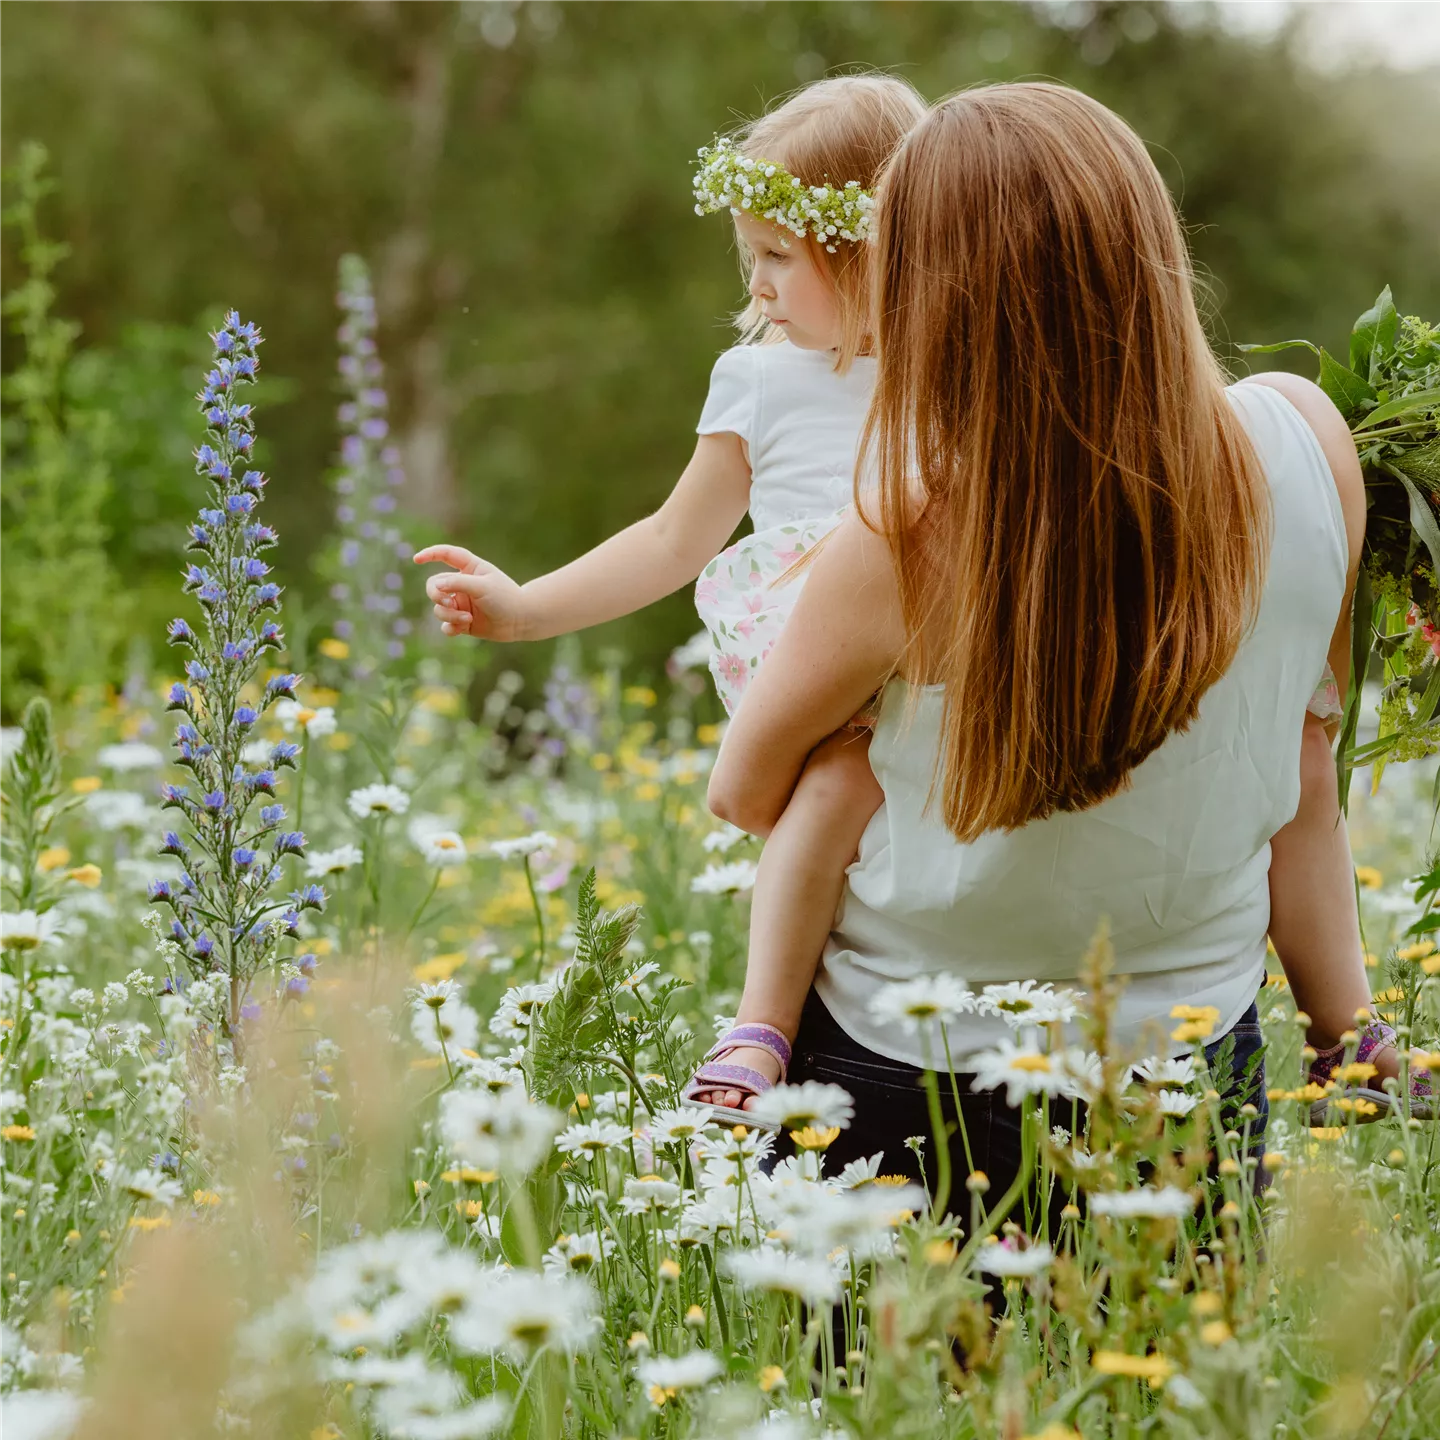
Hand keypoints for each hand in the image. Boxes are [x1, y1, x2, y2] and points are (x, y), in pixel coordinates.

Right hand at [413, 544, 527, 641]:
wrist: (522, 621)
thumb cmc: (506, 598)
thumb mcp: (482, 586)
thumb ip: (458, 583)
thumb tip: (435, 586)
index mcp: (470, 568)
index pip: (446, 555)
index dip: (430, 554)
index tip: (416, 559)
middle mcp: (463, 585)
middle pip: (434, 586)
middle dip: (436, 595)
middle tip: (448, 602)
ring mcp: (462, 604)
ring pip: (439, 608)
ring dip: (449, 614)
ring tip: (466, 618)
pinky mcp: (463, 622)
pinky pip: (446, 625)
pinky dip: (450, 627)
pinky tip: (461, 627)